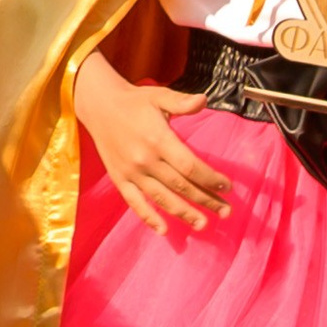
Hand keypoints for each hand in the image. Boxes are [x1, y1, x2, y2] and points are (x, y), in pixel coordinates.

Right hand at [70, 50, 231, 234]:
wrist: (99, 106)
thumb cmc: (134, 101)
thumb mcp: (159, 96)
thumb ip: (182, 102)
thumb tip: (204, 100)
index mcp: (158, 139)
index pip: (191, 167)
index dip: (211, 179)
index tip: (227, 187)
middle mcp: (145, 160)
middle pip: (181, 186)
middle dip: (206, 200)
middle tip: (226, 211)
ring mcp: (132, 172)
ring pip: (162, 198)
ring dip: (184, 213)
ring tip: (203, 224)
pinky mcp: (120, 179)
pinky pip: (135, 203)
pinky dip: (149, 218)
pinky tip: (164, 230)